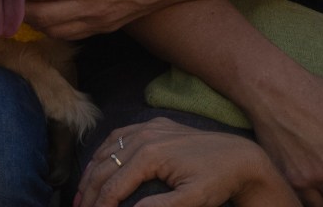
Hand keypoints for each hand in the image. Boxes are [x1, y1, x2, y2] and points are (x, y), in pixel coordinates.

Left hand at [23, 0, 188, 38]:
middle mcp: (92, 8)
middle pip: (41, 17)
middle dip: (20, 8)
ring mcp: (98, 23)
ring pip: (52, 30)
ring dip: (33, 20)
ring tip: (24, 4)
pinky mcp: (104, 29)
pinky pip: (68, 34)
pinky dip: (51, 26)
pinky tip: (46, 11)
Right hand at [77, 121, 292, 206]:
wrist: (240, 157)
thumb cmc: (218, 181)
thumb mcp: (192, 200)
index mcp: (151, 154)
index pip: (114, 184)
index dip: (100, 205)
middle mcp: (146, 135)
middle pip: (105, 165)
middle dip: (89, 191)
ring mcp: (150, 127)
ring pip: (108, 148)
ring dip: (92, 170)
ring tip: (82, 194)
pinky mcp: (156, 124)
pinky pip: (121, 135)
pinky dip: (105, 150)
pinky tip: (100, 163)